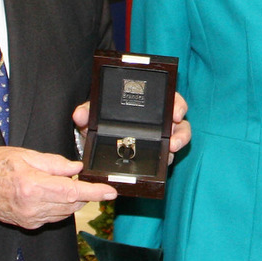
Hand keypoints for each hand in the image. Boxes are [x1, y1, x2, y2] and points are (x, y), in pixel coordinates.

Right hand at [0, 147, 117, 227]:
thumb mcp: (25, 155)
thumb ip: (53, 162)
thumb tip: (76, 168)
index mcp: (32, 185)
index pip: (72, 191)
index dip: (94, 192)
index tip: (110, 191)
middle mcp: (32, 206)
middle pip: (72, 204)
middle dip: (83, 193)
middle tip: (79, 179)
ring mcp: (30, 218)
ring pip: (65, 212)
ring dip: (71, 200)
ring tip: (59, 184)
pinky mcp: (28, 224)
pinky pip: (54, 217)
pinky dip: (59, 206)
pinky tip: (49, 195)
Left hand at [71, 90, 191, 154]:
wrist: (99, 139)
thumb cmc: (103, 121)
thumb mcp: (95, 114)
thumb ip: (87, 112)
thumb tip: (79, 115)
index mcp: (149, 105)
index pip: (170, 100)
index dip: (177, 104)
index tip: (176, 112)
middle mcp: (159, 121)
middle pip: (180, 121)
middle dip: (182, 130)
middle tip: (174, 138)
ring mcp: (161, 138)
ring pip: (178, 139)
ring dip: (178, 144)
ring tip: (171, 151)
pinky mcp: (158, 154)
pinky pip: (168, 156)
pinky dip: (167, 158)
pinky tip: (164, 161)